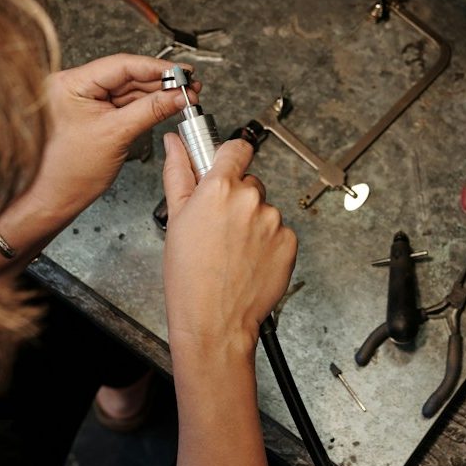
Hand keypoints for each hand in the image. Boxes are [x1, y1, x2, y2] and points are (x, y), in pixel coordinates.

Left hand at [0, 55, 196, 255]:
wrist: (51, 199)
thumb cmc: (67, 173)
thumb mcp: (117, 135)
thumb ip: (151, 110)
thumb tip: (177, 96)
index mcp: (70, 83)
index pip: (121, 65)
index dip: (156, 68)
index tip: (181, 72)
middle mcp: (74, 86)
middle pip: (126, 75)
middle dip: (160, 82)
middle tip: (188, 86)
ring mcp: (82, 100)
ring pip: (127, 89)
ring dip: (156, 94)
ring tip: (182, 96)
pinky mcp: (91, 114)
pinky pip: (122, 103)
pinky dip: (144, 105)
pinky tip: (164, 105)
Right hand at [162, 134, 296, 359]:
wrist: (214, 321)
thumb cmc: (189, 277)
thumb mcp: (176, 220)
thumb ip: (178, 173)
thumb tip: (175, 144)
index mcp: (220, 188)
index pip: (237, 148)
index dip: (229, 158)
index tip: (224, 167)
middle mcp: (251, 200)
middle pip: (249, 184)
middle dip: (235, 199)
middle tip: (218, 228)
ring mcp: (274, 222)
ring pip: (264, 210)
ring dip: (252, 223)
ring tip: (231, 251)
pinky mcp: (289, 243)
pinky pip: (279, 233)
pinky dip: (267, 243)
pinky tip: (247, 261)